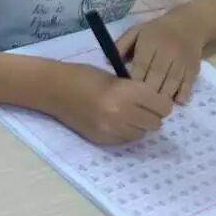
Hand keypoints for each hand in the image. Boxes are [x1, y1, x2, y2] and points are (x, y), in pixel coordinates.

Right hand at [48, 63, 174, 144]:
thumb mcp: (114, 77)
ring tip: (127, 114)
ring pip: (142, 134)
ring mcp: (111, 129)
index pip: (162, 106)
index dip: (160, 102)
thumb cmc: (83, 76)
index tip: (154, 99)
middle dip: (152, 115)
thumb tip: (154, 105)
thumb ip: (135, 91)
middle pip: (155, 123)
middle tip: (141, 107)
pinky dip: (125, 132)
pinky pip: (125, 140)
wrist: (53, 89)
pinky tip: (114, 121)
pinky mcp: (101, 139)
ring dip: (139, 125)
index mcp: (126, 92)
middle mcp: (121, 114)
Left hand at [115, 9, 207, 104]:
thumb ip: (121, 45)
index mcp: (150, 42)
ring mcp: (182, 60)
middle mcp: (167, 51)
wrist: (188, 25)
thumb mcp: (136, 32)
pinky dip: (184, 93)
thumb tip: (107, 61)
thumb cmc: (156, 32)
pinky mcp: (194, 67)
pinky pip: (189, 82)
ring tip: (156, 109)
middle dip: (149, 91)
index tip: (128, 93)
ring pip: (173, 80)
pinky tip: (177, 102)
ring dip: (165, 96)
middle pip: (158, 74)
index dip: (135, 79)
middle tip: (140, 106)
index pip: (141, 64)